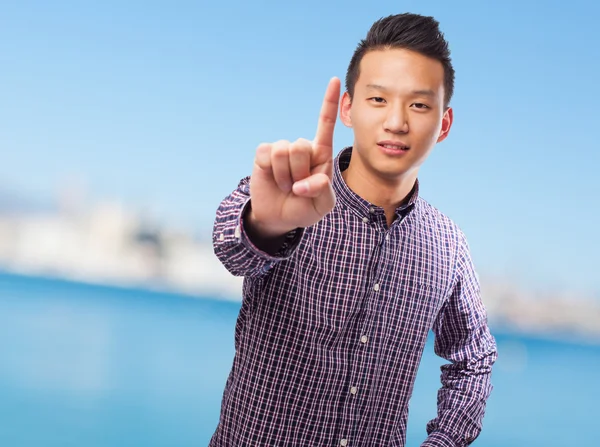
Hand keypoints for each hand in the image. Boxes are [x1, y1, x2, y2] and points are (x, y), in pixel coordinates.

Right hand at [247, 77, 340, 238]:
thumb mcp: (322, 205)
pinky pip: (268, 155)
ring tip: (286, 185)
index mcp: (321, 154)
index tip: (335, 80)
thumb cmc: (305, 208)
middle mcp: (302, 147)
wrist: (279, 217)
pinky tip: (273, 179)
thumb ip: (322, 191)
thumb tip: (303, 183)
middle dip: (299, 172)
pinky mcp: (264, 154)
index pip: (326, 124)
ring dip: (285, 176)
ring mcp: (281, 149)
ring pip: (284, 151)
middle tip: (298, 187)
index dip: (329, 102)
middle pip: (302, 146)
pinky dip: (272, 172)